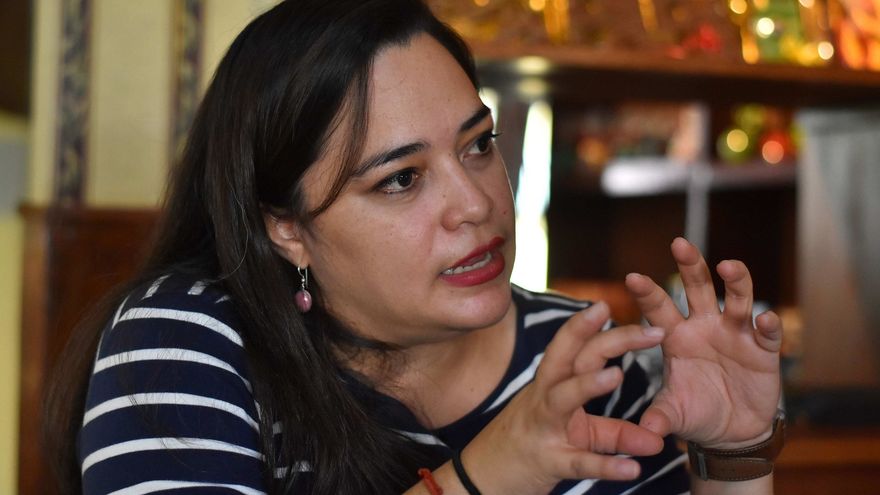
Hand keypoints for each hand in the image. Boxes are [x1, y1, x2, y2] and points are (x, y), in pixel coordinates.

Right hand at [462, 302, 666, 493]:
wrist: (485, 478)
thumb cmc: (532, 444)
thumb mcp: (579, 434)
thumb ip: (618, 433)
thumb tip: (658, 440)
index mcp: (551, 384)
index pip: (572, 348)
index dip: (587, 325)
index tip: (608, 303)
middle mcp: (545, 398)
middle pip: (571, 360)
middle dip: (605, 340)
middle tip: (647, 330)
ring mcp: (545, 427)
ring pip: (563, 399)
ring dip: (588, 384)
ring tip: (618, 374)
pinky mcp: (549, 462)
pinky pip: (578, 461)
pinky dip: (605, 465)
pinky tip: (632, 469)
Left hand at [624, 237, 781, 448]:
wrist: (731, 432)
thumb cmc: (696, 414)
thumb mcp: (674, 414)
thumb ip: (660, 416)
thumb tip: (647, 431)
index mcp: (676, 336)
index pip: (658, 308)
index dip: (646, 292)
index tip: (631, 277)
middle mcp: (704, 327)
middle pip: (697, 288)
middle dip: (690, 266)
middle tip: (679, 244)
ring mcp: (735, 334)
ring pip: (736, 299)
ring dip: (735, 281)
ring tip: (729, 266)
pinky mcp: (763, 350)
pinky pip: (767, 333)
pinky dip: (768, 325)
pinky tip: (765, 318)